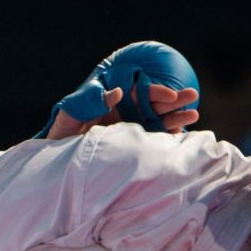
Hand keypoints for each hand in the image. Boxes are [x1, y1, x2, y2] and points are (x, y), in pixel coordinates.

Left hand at [48, 84, 198, 138]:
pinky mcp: (130, 147)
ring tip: (194, 115)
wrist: (56, 158)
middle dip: (173, 101)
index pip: (137, 93)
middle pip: (152, 105)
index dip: (154, 92)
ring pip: (156, 122)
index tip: (169, 95)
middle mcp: (123, 114)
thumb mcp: (71, 114)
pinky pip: (151, 142)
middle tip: (193, 96)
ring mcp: (128, 131)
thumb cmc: (61, 131)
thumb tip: (117, 91)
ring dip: (174, 119)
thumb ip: (91, 101)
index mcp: (111, 101)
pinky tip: (180, 138)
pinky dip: (165, 140)